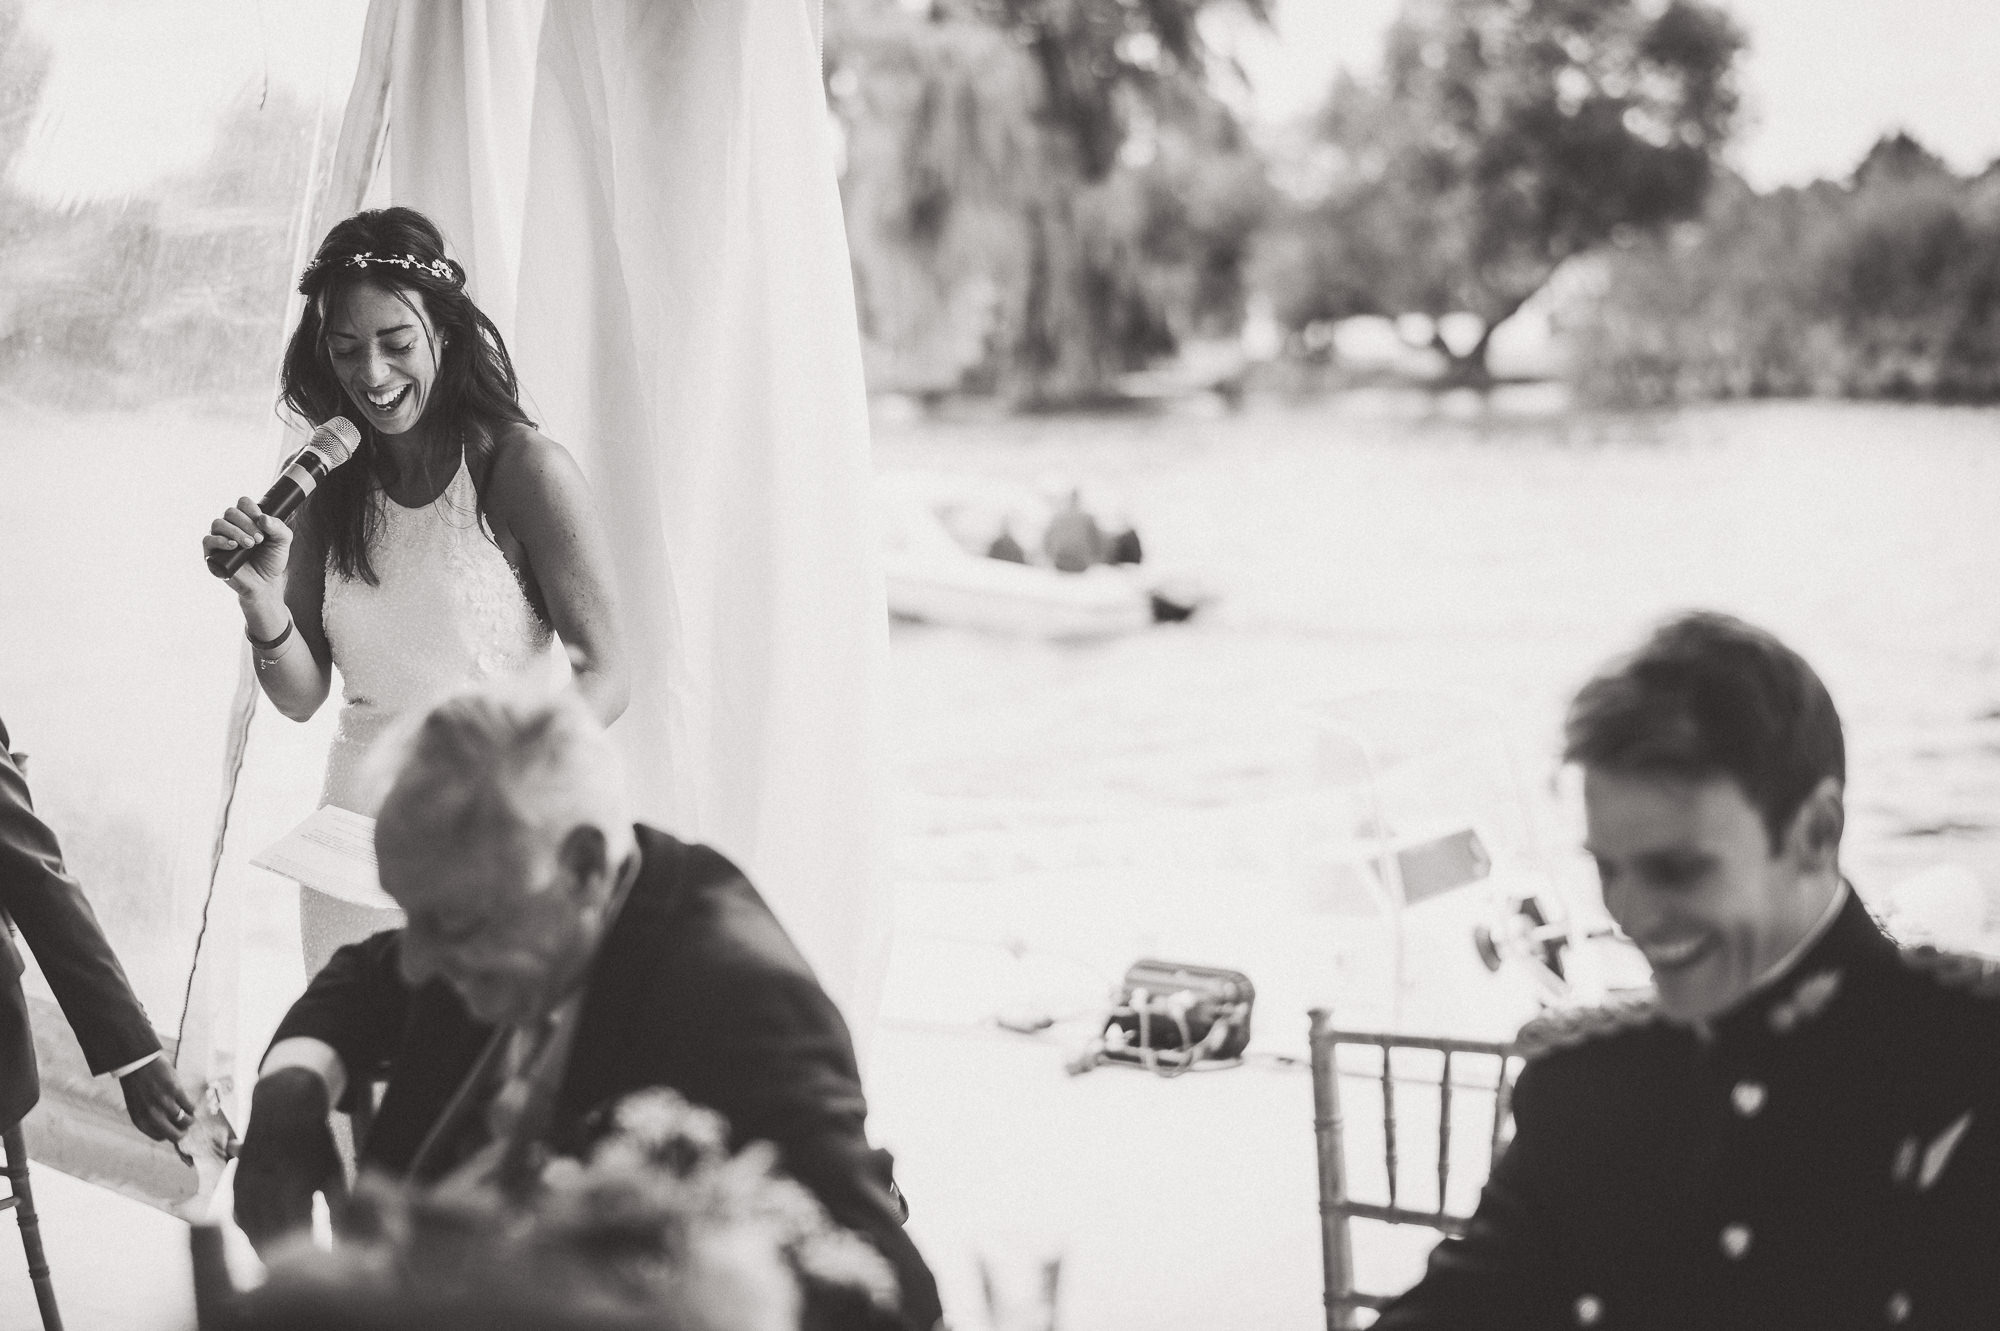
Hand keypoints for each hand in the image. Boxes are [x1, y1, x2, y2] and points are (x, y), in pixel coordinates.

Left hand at [119, 1057, 195, 1140]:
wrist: (137, 1064)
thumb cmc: (138, 1087)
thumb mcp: (139, 1108)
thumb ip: (151, 1120)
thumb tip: (171, 1129)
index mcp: (141, 1122)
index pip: (162, 1138)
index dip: (170, 1133)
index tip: (174, 1127)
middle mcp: (152, 1116)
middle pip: (176, 1135)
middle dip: (184, 1131)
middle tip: (186, 1125)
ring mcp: (165, 1103)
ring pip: (186, 1120)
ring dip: (190, 1118)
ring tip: (190, 1113)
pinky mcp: (176, 1091)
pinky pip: (190, 1106)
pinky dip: (192, 1107)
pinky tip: (188, 1103)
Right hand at [201, 495, 292, 598]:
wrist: (265, 583)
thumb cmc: (271, 560)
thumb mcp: (282, 542)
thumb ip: (278, 528)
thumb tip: (263, 517)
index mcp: (246, 519)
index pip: (243, 503)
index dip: (252, 509)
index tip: (262, 522)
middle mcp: (231, 526)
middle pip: (231, 512)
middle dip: (247, 523)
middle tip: (260, 539)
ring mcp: (219, 538)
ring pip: (219, 523)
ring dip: (236, 531)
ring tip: (250, 545)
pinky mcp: (212, 552)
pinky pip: (208, 540)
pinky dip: (220, 540)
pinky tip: (233, 546)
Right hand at [234, 1068, 343, 1254]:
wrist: (281, 1108)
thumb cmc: (315, 1143)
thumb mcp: (332, 1171)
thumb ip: (337, 1209)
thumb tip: (347, 1242)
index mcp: (294, 1183)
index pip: (298, 1233)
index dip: (307, 1256)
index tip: (318, 1270)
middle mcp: (266, 1187)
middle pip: (271, 1238)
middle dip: (284, 1261)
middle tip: (298, 1278)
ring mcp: (247, 1187)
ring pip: (252, 1232)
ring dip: (264, 1251)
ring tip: (281, 1269)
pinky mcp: (236, 1186)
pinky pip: (240, 1220)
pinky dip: (251, 1235)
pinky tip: (264, 1244)